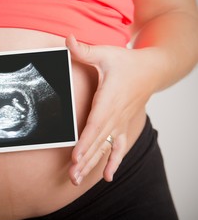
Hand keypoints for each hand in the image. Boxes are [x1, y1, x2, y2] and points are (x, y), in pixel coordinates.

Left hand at [66, 35, 154, 184]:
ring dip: (93, 165)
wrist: (153, 70)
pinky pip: (118, 147)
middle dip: (85, 160)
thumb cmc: (127, 62)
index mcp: (109, 100)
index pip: (95, 125)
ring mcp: (121, 123)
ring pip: (106, 148)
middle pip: (98, 142)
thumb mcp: (106, 53)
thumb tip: (68, 39)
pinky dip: (113, 161)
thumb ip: (84, 50)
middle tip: (72, 177)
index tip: (76, 157)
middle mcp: (116, 116)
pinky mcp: (124, 126)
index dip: (85, 142)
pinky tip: (107, 176)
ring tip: (79, 179)